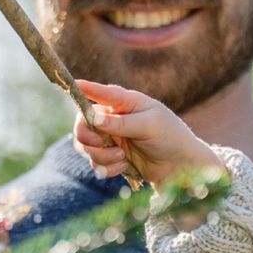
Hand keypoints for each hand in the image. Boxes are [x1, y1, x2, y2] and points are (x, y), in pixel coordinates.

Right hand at [72, 80, 224, 184]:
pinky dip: (106, 168)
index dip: (84, 88)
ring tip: (122, 157)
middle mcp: (113, 118)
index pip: (99, 93)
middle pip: (82, 124)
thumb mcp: (149, 125)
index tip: (72, 85)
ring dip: (100, 155)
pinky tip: (123, 167)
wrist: (180, 167)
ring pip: (85, 146)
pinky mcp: (111, 157)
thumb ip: (121, 122)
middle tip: (102, 143)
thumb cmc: (170, 137)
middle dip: (88, 137)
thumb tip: (94, 118)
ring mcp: (110, 139)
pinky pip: (95, 163)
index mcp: (124, 102)